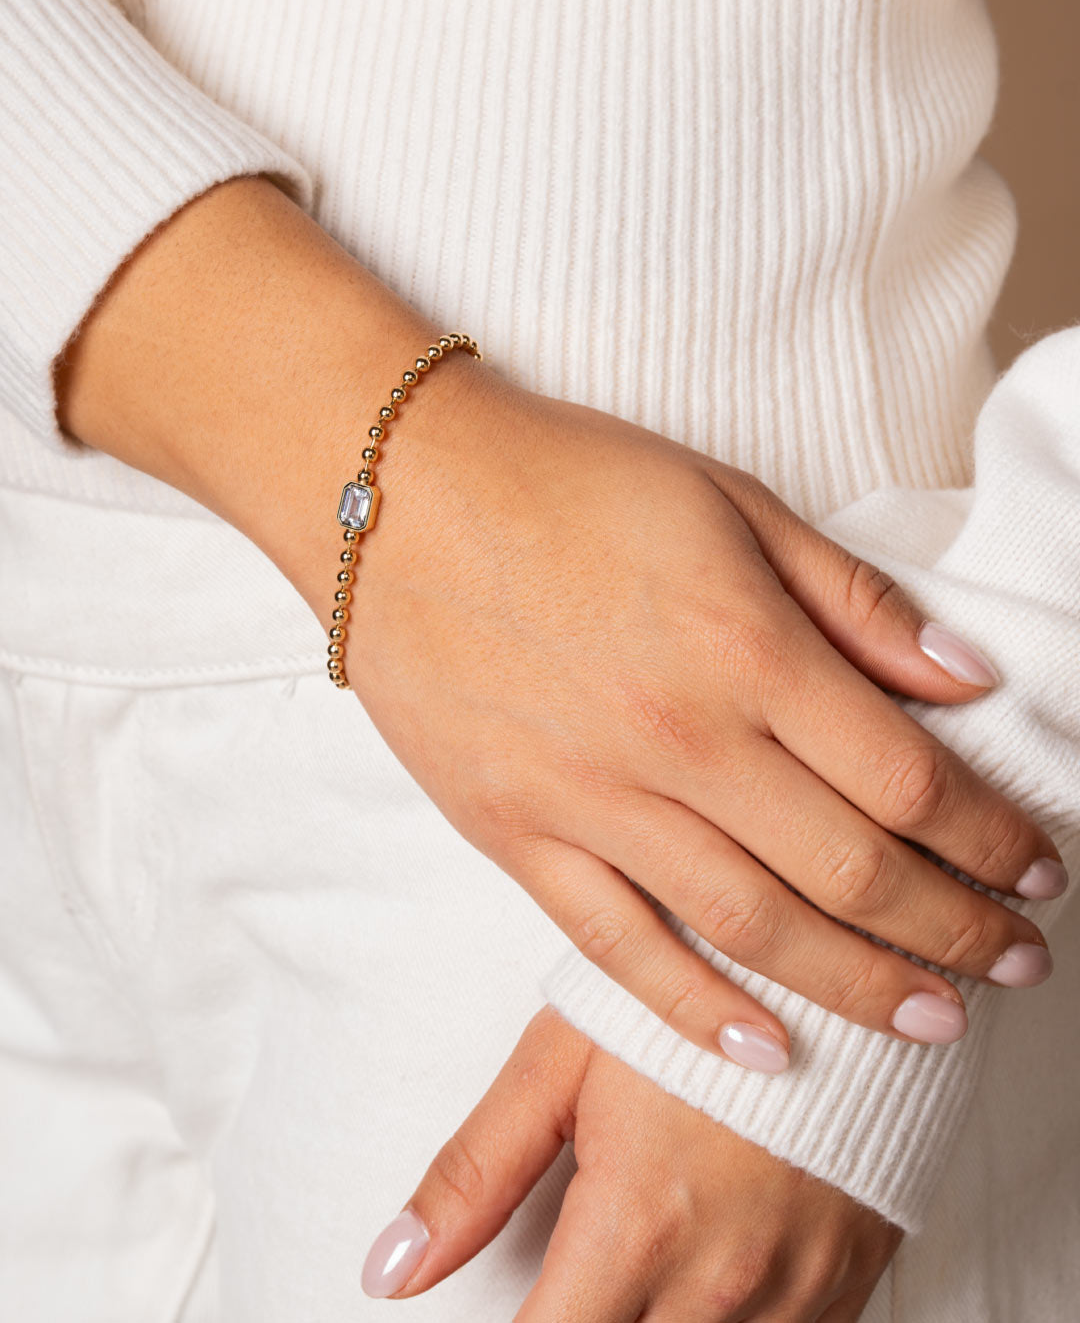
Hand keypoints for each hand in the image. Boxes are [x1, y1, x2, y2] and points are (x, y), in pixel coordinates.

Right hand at [57, 177, 1064, 1067]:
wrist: (397, 496)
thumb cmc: (566, 482)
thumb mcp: (731, 503)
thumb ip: (853, 602)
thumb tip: (967, 682)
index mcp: (744, 649)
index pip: (909, 781)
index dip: (992, 840)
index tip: (1037, 871)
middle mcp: (678, 741)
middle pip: (849, 873)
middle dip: (955, 932)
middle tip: (1018, 965)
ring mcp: (590, 800)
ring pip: (750, 929)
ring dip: (858, 986)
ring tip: (934, 1021)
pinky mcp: (516, 834)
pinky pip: (616, 946)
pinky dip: (694, 1007)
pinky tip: (763, 1048)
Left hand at [362, 1008, 902, 1318]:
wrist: (841, 962)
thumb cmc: (691, 997)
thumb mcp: (567, 1061)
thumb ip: (478, 1171)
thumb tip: (389, 1273)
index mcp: (637, 1227)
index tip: (506, 1312)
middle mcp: (720, 1285)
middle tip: (570, 1278)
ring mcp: (796, 1294)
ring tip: (637, 1261)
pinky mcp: (848, 1285)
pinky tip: (702, 1272)